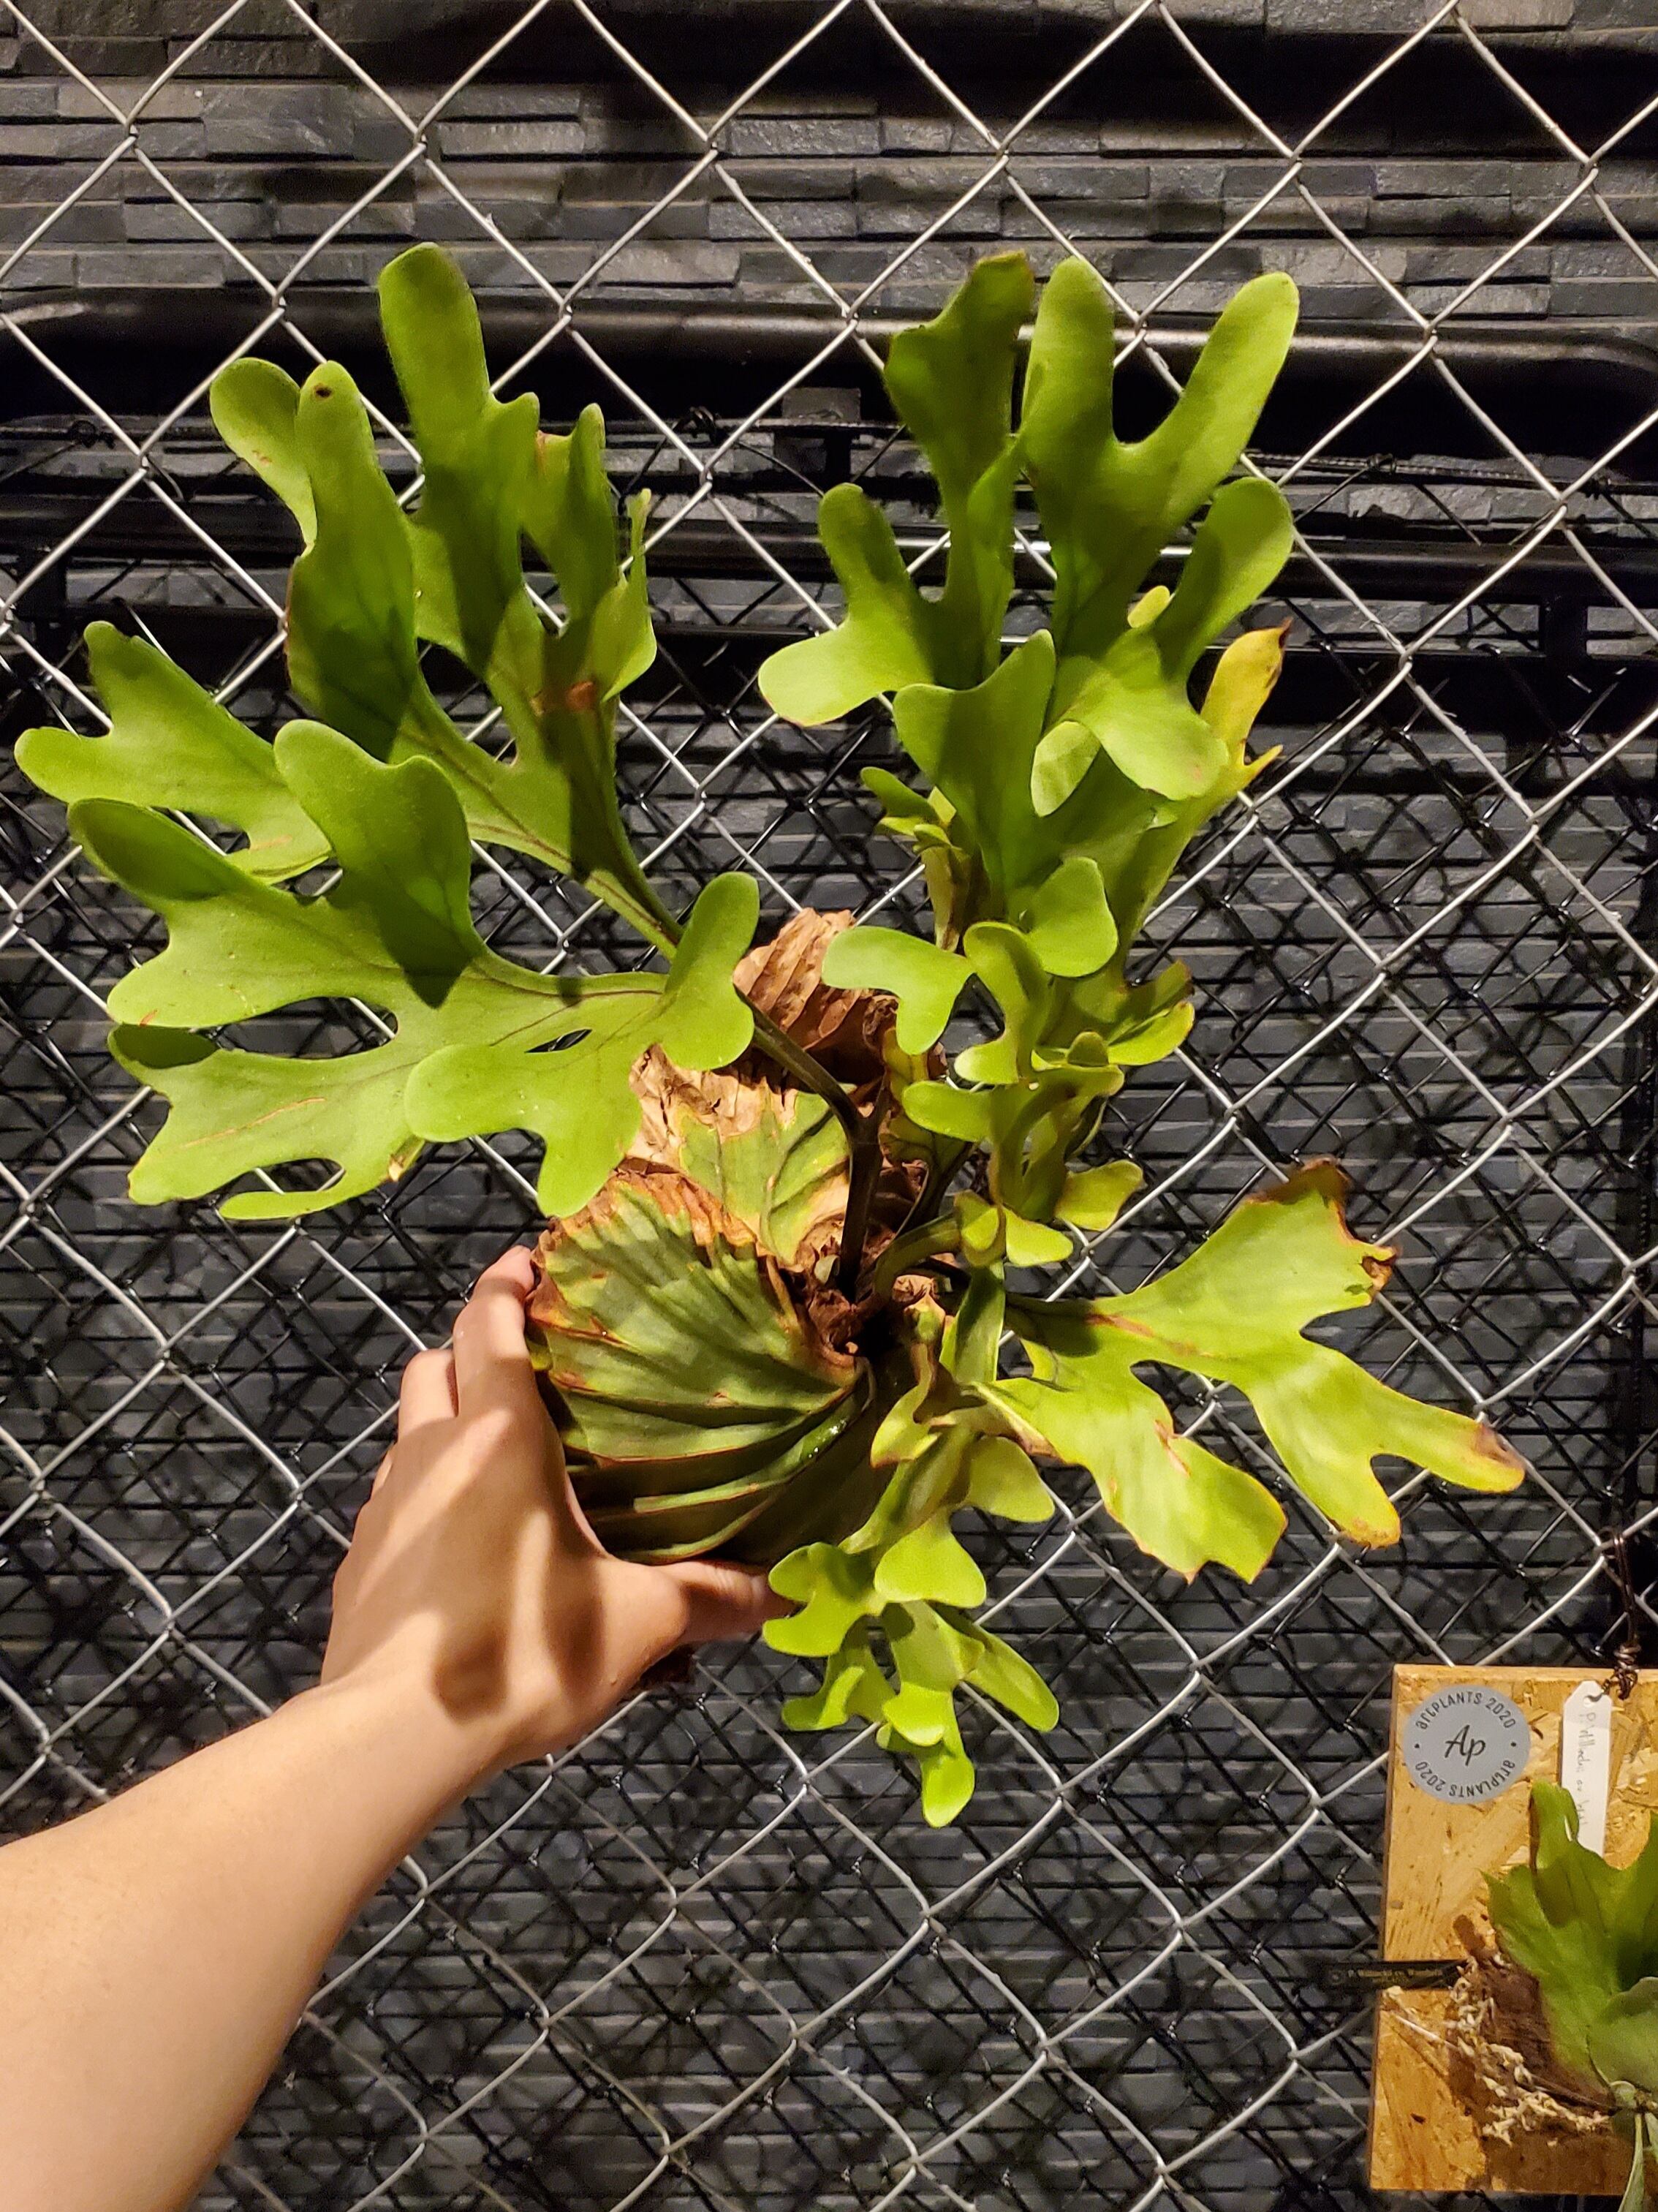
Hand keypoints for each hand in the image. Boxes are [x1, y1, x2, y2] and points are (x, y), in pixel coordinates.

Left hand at [320, 1247, 782, 1776]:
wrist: (394, 1731)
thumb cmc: (524, 1650)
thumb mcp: (638, 1625)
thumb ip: (711, 1599)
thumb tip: (786, 1591)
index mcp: (500, 1435)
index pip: (488, 1322)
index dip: (505, 1284)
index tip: (528, 1263)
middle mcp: (433, 1450)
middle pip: (435, 1361)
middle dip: (471, 1346)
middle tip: (522, 1360)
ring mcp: (384, 1504)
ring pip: (408, 1429)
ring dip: (444, 1419)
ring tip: (496, 1453)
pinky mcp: (359, 1560)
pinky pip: (392, 1498)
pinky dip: (424, 1492)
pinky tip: (461, 1540)